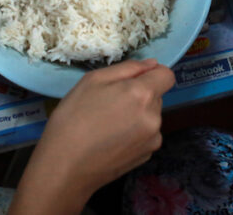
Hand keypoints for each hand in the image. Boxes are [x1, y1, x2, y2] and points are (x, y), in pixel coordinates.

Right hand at [12, 59, 174, 212]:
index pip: (167, 75)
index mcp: (143, 94)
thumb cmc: (73, 118)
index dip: (152, 73)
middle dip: (139, 95)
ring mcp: (152, 139)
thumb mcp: (93, 81)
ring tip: (108, 124)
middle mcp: (154, 117)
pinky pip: (146, 135)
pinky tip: (112, 140)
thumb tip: (151, 64)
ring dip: (137, 115)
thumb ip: (127, 68)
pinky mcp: (147, 156)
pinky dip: (134, 133)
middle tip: (109, 104)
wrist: (65, 167)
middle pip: (156, 96)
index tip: (133, 80)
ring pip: (151, 116)